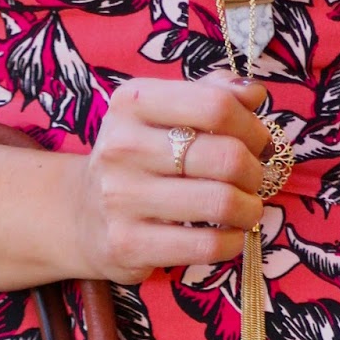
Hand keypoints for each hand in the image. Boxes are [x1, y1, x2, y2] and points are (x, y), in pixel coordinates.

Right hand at [70, 70, 273, 283]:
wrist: (81, 216)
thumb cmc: (137, 160)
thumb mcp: (161, 114)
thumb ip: (210, 93)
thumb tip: (254, 94)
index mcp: (132, 103)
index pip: (216, 106)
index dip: (252, 127)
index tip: (258, 143)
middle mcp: (122, 147)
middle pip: (225, 157)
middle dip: (254, 172)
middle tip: (253, 180)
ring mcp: (121, 199)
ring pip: (220, 202)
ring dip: (249, 209)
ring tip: (246, 210)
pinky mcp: (128, 244)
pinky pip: (205, 245)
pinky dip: (232, 241)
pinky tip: (229, 236)